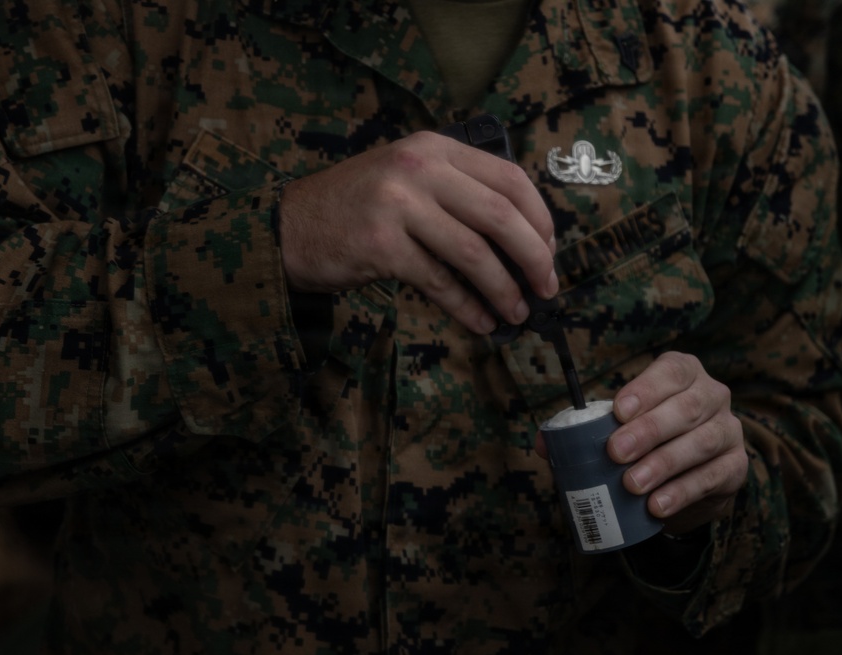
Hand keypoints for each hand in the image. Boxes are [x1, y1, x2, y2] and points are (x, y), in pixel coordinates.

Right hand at [277, 131, 557, 333]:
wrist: (291, 226)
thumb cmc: (358, 207)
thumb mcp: (408, 177)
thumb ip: (457, 191)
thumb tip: (523, 239)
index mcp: (434, 147)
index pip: (510, 177)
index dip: (540, 218)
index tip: (551, 250)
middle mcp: (418, 167)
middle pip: (500, 215)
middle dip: (534, 257)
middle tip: (547, 287)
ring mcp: (398, 205)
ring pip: (474, 253)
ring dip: (504, 289)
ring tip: (517, 313)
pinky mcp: (381, 245)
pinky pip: (439, 282)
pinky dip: (466, 306)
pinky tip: (480, 321)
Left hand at [606, 351, 747, 533]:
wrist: (686, 478)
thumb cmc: (648, 439)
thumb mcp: (623, 425)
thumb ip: (592, 428)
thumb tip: (548, 443)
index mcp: (684, 373)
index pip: (670, 372)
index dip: (645, 390)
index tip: (618, 411)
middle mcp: (712, 395)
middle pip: (686, 407)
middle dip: (649, 430)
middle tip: (616, 452)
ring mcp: (729, 430)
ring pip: (701, 442)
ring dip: (663, 464)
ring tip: (632, 484)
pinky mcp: (735, 466)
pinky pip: (712, 477)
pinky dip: (682, 492)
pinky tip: (657, 505)